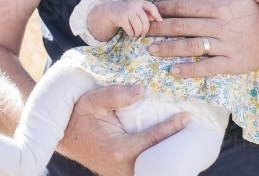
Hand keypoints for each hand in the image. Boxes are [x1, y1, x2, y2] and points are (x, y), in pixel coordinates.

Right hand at [58, 84, 189, 175]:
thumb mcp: (91, 101)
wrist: (65, 138)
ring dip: (169, 156)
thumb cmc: (78, 118)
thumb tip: (140, 89)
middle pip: (158, 160)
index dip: (172, 128)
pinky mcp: (123, 173)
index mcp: (118, 149)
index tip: (186, 117)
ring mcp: (123, 173)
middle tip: (193, 132)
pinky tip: (170, 148)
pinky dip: (159, 160)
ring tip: (186, 140)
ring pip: (153, 168)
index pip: (153, 139)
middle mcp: (123, 166)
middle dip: (176, 149)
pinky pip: (146, 168)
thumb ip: (114, 95)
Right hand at [108, 0, 162, 37]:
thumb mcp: (139, 10)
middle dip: (145, 30)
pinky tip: (132, 33)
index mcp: (140, 3)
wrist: (113, 10)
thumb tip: (158, 20)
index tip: (160, 21)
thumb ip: (148, 14)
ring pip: (138, 26)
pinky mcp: (121, 18)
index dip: (157, 14)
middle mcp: (134, 5)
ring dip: (138, 33)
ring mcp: (128, 11)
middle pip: (145, 21)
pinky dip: (132, 34)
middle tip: (143, 33)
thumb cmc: (130, 12)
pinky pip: (130, 30)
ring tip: (137, 34)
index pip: (151, 7)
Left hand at [145, 0, 258, 76]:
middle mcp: (220, 26)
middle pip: (183, 26)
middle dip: (160, 28)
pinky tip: (173, 71)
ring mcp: (225, 46)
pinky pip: (206, 68)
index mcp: (219, 6)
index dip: (165, 8)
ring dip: (169, 48)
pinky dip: (189, 70)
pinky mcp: (229, 64)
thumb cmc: (249, 10)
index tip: (150, 11)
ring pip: (191, 47)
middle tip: (142, 30)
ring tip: (151, 49)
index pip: (186, 6)